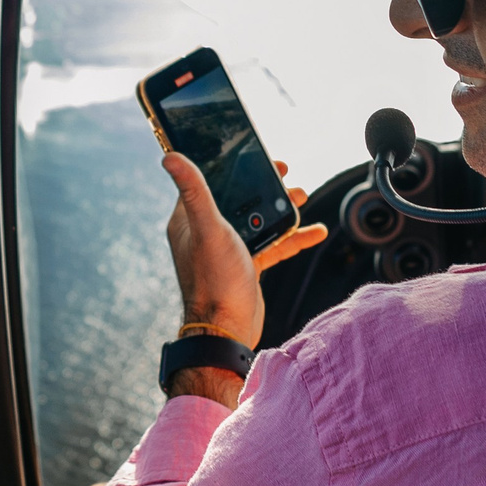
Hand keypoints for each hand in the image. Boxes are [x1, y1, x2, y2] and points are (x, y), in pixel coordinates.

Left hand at [161, 154, 328, 347]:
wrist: (227, 331)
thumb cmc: (214, 280)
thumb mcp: (208, 228)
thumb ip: (194, 191)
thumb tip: (169, 156)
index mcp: (189, 219)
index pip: (208, 180)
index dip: (230, 165)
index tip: (255, 154)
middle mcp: (205, 233)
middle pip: (238, 198)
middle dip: (264, 185)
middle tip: (285, 174)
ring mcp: (227, 250)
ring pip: (258, 219)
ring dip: (281, 208)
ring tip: (301, 197)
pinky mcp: (246, 266)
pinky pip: (272, 244)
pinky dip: (293, 237)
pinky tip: (315, 231)